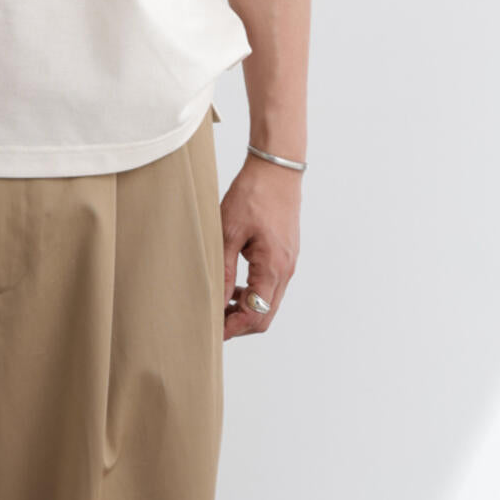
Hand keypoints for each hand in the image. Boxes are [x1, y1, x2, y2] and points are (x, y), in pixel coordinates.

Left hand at [220, 154, 301, 338]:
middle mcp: (286, 270)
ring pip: (269, 301)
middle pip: (265, 314)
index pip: (256, 315)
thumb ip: (223, 269)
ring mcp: (288, 262)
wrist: (276, 168)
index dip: (233, 328)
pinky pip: (271, 284)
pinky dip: (253, 291)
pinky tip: (233, 283)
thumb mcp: (229, 230)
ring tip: (219, 303)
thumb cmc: (253, 194)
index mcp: (274, 268)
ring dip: (246, 308)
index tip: (211, 330)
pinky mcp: (285, 253)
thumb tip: (216, 301)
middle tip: (213, 321)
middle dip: (239, 323)